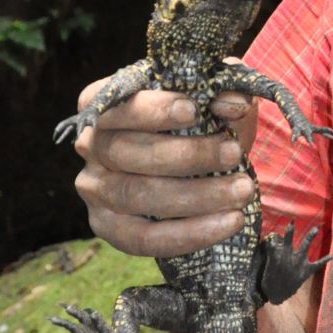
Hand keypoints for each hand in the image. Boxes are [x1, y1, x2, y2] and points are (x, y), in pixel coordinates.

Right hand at [70, 73, 257, 258]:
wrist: (199, 163)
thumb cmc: (200, 122)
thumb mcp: (213, 99)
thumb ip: (223, 94)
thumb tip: (235, 104)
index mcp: (104, 104)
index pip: (119, 106)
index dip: (153, 110)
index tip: (194, 110)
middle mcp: (90, 145)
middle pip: (128, 153)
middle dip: (187, 155)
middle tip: (234, 153)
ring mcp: (95, 188)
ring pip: (137, 196)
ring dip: (197, 196)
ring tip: (242, 190)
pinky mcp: (107, 226)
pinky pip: (144, 238)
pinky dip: (191, 233)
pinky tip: (229, 222)